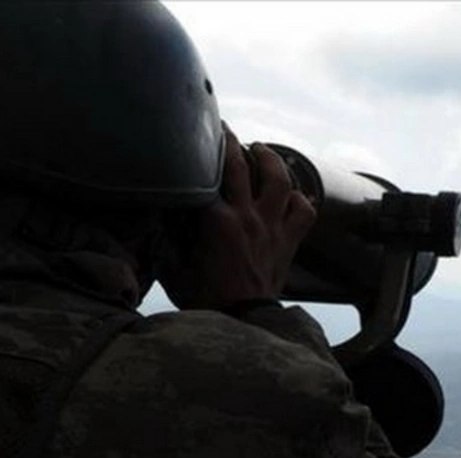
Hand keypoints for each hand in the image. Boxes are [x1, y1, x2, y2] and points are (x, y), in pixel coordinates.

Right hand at [157, 124, 316, 309]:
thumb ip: (165, 244)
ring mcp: (272, 228)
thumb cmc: (206, 301)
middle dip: (233, 142)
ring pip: (280, 180)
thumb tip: (156, 225)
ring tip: (262, 150)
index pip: (208, 177)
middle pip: (243, 166)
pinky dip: (300, 199)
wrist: (242, 324)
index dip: (200, 155)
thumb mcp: (174, 271)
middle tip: (226, 130)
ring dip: (271, 159)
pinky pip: (304, 212)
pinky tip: (291, 194)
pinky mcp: (288, 242)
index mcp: (216, 222)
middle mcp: (247, 218)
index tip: (195, 139)